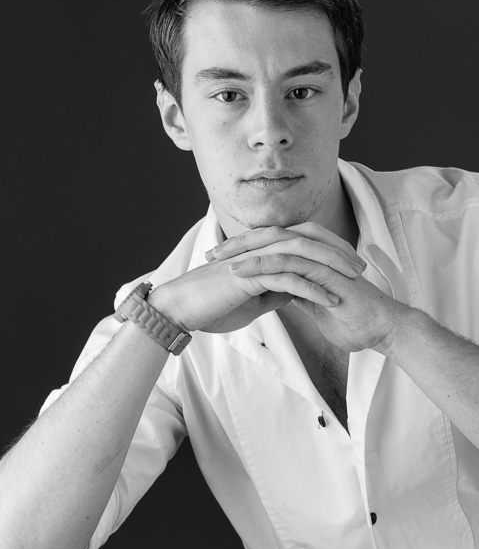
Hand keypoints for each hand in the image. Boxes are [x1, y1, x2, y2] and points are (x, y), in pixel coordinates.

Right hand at [149, 225, 365, 334]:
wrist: (183, 309)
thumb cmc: (214, 304)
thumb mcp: (254, 297)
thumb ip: (275, 289)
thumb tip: (296, 291)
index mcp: (263, 250)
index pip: (303, 240)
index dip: (330, 249)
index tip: (351, 266)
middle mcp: (262, 248)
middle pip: (309, 239)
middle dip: (338, 251)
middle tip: (362, 268)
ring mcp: (256, 259)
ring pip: (302, 254)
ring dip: (331, 266)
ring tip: (354, 281)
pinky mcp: (249, 275)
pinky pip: (288, 279)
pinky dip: (312, 289)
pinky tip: (331, 301)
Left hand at [208, 223, 406, 353]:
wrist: (380, 330)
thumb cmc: (352, 320)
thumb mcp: (315, 305)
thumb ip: (299, 293)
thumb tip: (281, 293)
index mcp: (310, 256)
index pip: (271, 245)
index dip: (244, 250)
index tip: (219, 261)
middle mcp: (314, 251)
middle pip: (268, 237)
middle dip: (237, 244)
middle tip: (210, 254)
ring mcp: (320, 257)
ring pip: (274, 244)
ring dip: (243, 251)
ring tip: (218, 260)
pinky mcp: (324, 268)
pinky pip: (287, 261)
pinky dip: (261, 264)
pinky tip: (239, 271)